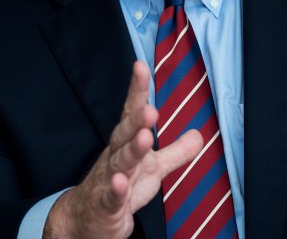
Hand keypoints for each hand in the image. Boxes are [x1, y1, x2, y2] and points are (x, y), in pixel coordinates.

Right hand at [44, 61, 203, 238]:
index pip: (131, 112)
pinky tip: (121, 183)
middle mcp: (115, 156)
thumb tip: (198, 134)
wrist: (88, 220)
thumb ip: (175, 152)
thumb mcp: (153, 169)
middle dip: (136, 121)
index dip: (136, 90)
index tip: (140, 66)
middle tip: (151, 109)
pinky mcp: (105, 204)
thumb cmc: (121, 187)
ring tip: (145, 138)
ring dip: (132, 150)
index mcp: (126, 143)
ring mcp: (108, 179)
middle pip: (124, 134)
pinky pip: (111, 196)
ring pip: (120, 162)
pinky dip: (116, 190)